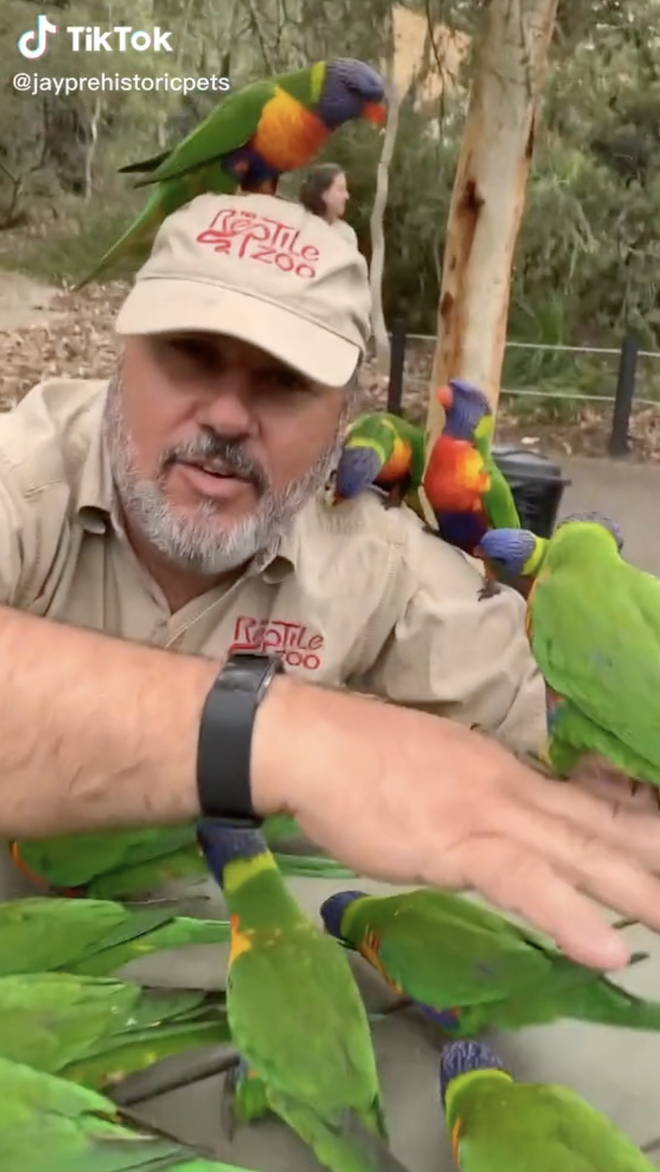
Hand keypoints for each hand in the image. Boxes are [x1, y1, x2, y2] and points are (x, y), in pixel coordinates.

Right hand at [252, 677, 659, 971]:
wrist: (311, 742)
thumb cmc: (358, 758)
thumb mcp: (432, 773)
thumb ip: (470, 797)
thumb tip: (488, 824)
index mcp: (505, 771)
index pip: (585, 801)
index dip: (632, 824)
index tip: (657, 840)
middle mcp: (511, 789)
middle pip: (599, 828)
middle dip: (650, 856)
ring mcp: (489, 814)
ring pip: (579, 855)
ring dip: (636, 891)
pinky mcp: (458, 845)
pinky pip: (525, 884)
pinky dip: (569, 917)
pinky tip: (607, 952)